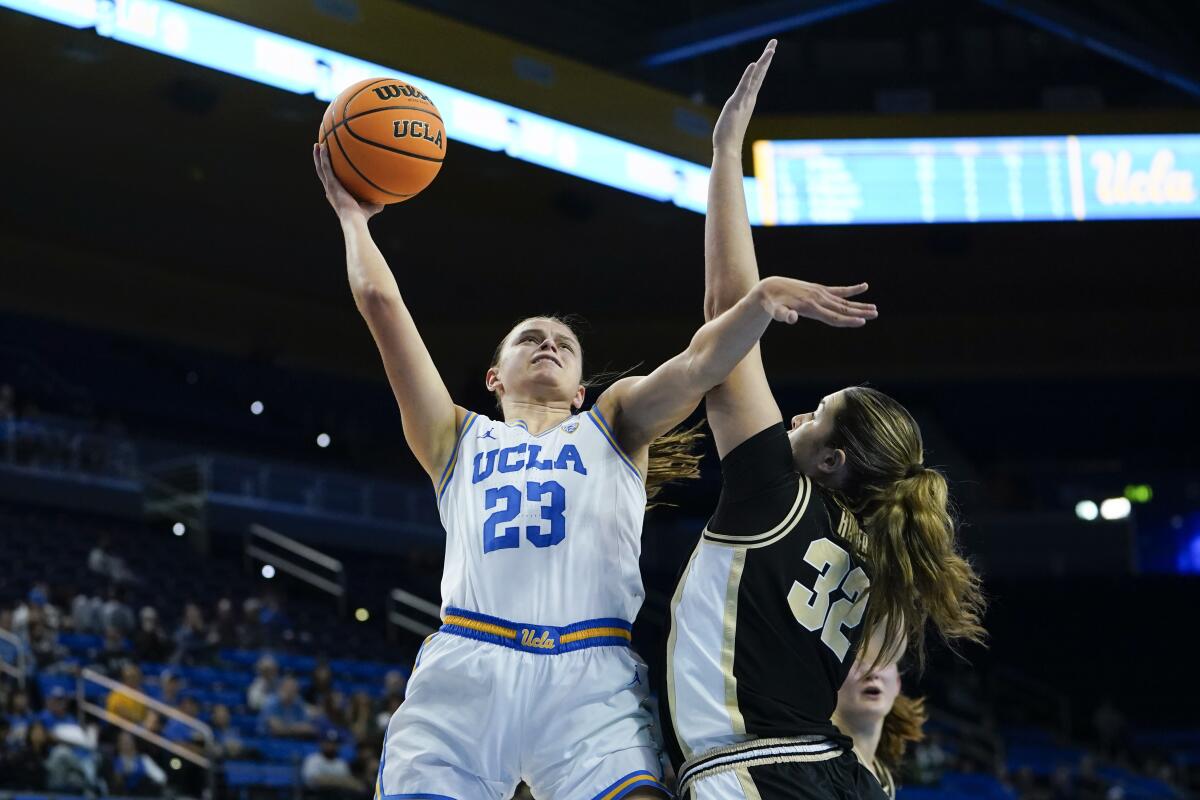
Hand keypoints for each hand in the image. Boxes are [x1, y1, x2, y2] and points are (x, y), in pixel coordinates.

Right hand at [313, 142, 382, 221]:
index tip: (329, 164)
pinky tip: (324, 146)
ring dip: (318, 156)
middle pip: (322, 172)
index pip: (331, 181)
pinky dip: (324, 156)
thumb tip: (386, 198)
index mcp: (337, 194)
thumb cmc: (363, 217)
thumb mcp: (372, 207)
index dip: (328, 172)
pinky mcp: (331, 184)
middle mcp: (331, 190)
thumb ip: (377, 201)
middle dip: (320, 160)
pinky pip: (326, 167)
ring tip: (317, 144)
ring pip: (321, 168)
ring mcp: (330, 186)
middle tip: (319, 149)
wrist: (355, 220)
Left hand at [713, 39, 775, 154]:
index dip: (763, 64)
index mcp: (748, 100)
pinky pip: (744, 87)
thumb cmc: (728, 138)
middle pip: (760, 73)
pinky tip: (753, 64)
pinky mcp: (736, 104)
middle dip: (767, 57)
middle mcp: (749, 98)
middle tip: (774, 42)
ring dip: (763, 63)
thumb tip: (736, 116)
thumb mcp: (733, 120)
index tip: (769, 51)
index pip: (757, 78)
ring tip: (771, 49)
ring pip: (756, 78)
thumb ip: (736, 114)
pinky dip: (749, 75)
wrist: (728, 149)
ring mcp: (744, 101)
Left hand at [753, 277, 877, 326]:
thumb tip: (791, 319)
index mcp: (810, 307)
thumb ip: (783, 315)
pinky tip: (864, 286)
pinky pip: (839, 290)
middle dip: (859, 312)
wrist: (771, 287)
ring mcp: (820, 293)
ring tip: (874, 307)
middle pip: (842, 308)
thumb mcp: (774, 311)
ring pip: (843, 301)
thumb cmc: (772, 304)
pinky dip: (851, 290)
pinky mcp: (819, 290)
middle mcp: (818, 299)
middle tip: (875, 314)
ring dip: (859, 304)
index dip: (848, 321)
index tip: (862, 322)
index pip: (833, 316)